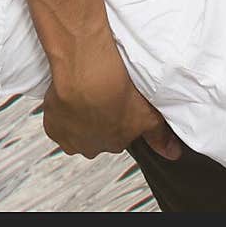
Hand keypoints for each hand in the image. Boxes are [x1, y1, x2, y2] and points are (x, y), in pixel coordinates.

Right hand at [42, 29, 182, 161]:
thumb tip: (173, 153)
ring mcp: (71, 140)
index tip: (116, 101)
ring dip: (78, 117)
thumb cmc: (116, 88)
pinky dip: (59, 112)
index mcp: (116, 144)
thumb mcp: (148, 112)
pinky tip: (67, 96)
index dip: (117, 118)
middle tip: (100, 95)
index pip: (118, 136)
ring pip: (75, 131)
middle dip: (97, 120)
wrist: (87, 72)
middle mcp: (92, 148)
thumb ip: (159, 135)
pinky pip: (56, 123)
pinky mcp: (52, 127)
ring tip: (83, 93)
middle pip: (95, 136)